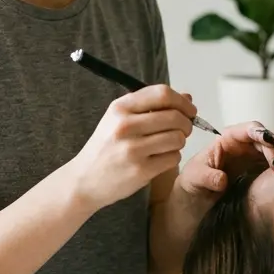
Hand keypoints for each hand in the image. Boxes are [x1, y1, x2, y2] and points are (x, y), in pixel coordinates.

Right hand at [71, 85, 195, 210]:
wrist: (84, 179)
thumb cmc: (105, 147)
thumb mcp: (119, 119)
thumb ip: (151, 105)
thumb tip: (187, 97)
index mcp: (119, 108)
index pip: (162, 94)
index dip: (182, 101)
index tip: (189, 109)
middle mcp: (125, 126)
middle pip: (174, 116)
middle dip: (186, 123)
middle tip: (184, 130)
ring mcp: (132, 149)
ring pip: (177, 138)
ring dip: (180, 141)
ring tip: (168, 145)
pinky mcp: (140, 170)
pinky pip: (173, 158)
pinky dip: (172, 157)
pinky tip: (160, 158)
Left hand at [179, 121, 273, 197]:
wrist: (198, 204)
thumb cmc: (193, 185)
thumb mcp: (194, 179)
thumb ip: (206, 177)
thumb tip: (221, 179)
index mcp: (228, 140)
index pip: (247, 130)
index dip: (261, 133)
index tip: (271, 144)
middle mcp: (246, 145)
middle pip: (269, 136)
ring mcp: (258, 157)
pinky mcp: (267, 171)